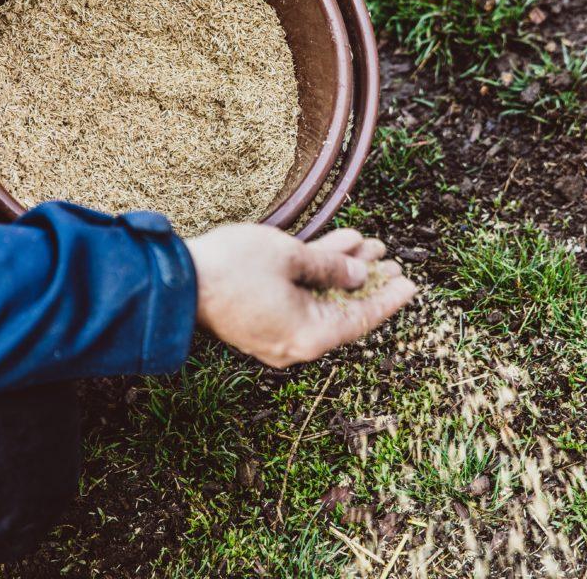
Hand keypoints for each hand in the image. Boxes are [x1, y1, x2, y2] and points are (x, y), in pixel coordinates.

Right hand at [187, 225, 416, 367]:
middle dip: (367, 280)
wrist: (175, 281)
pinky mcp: (259, 317)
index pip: (361, 319)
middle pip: (343, 309)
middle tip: (392, 261)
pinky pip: (298, 296)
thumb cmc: (232, 269)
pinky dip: (316, 273)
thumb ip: (330, 268)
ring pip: (321, 298)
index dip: (388, 298)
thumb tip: (354, 277)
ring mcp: (276, 331)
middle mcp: (295, 341)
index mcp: (309, 336)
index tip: (411, 283)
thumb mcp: (290, 257)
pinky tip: (336, 245)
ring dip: (343, 270)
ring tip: (369, 245)